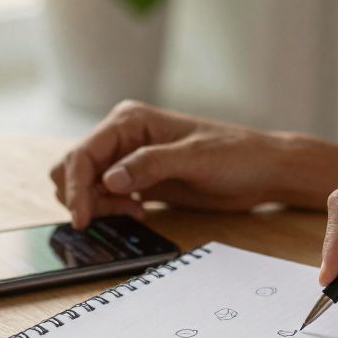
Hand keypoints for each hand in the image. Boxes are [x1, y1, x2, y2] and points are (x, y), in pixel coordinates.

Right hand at [50, 101, 337, 227]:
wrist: (263, 171)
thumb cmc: (236, 155)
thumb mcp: (194, 159)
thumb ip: (150, 166)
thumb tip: (109, 179)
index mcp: (130, 120)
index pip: (83, 153)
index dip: (75, 186)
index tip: (81, 217)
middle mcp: (123, 137)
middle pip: (75, 169)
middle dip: (84, 196)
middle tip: (118, 213)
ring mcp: (129, 160)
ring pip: (87, 186)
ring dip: (99, 205)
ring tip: (136, 211)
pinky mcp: (139, 182)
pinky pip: (106, 198)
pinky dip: (112, 210)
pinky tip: (140, 212)